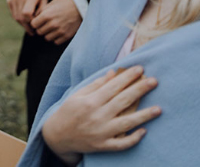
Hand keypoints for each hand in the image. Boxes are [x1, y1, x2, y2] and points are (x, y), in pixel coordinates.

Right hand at [6, 0, 46, 34]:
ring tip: (29, 28)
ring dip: (22, 24)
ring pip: (16, 17)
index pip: (27, 13)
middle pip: (21, 17)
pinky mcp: (9, 1)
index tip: (37, 27)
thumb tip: (38, 24)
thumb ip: (42, 11)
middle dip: (27, 26)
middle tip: (33, 32)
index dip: (31, 22)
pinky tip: (24, 21)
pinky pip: (13, 14)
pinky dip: (18, 19)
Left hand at [32, 0, 81, 43]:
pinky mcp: (66, 36)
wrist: (80, 7)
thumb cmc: (64, 4)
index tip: (37, 22)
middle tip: (44, 25)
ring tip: (51, 29)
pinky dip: (55, 38)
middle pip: (39, 32)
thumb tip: (34, 19)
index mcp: (47, 15)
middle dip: (40, 29)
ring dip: (47, 34)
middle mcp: (53, 24)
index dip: (35, 23)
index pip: (33, 24)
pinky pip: (56, 42)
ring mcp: (60, 31)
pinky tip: (57, 32)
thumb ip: (41, 12)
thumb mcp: (51, 4)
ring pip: (47, 38)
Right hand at [42, 66, 160, 164]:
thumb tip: (113, 73)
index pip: (112, 86)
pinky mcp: (103, 145)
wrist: (57, 136)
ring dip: (144, 115)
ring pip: (126, 122)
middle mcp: (96, 116)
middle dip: (139, 89)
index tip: (139, 69)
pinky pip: (122, 143)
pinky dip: (133, 138)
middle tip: (154, 81)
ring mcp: (101, 132)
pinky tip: (144, 131)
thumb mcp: (78, 95)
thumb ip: (96, 85)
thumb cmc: (68, 112)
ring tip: (158, 109)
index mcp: (89, 101)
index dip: (127, 77)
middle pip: (122, 101)